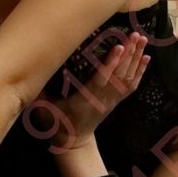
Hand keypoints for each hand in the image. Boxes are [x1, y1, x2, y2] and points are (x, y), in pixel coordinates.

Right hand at [32, 32, 149, 152]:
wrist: (73, 143)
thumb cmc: (57, 124)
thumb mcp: (43, 110)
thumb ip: (39, 92)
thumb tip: (31, 72)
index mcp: (85, 100)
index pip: (101, 80)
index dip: (111, 63)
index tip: (120, 47)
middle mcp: (102, 99)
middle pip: (119, 75)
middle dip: (129, 54)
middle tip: (136, 34)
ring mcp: (111, 100)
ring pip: (128, 78)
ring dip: (136, 58)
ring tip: (142, 39)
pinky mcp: (115, 101)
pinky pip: (131, 85)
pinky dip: (140, 70)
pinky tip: (145, 57)